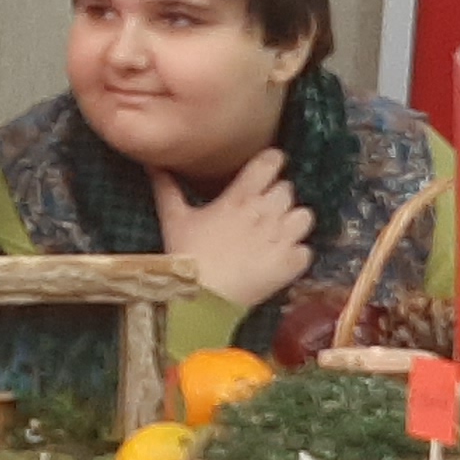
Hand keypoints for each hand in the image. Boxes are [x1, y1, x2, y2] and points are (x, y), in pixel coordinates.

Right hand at [153, 148, 316, 307]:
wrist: (201, 297)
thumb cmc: (185, 256)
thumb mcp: (174, 218)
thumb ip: (167, 188)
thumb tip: (153, 164)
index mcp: (240, 197)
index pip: (270, 163)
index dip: (272, 162)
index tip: (268, 169)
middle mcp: (265, 212)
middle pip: (287, 189)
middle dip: (278, 197)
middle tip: (263, 211)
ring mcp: (281, 238)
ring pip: (305, 216)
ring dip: (294, 222)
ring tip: (279, 233)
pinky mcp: (290, 264)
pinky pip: (307, 250)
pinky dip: (297, 254)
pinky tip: (282, 259)